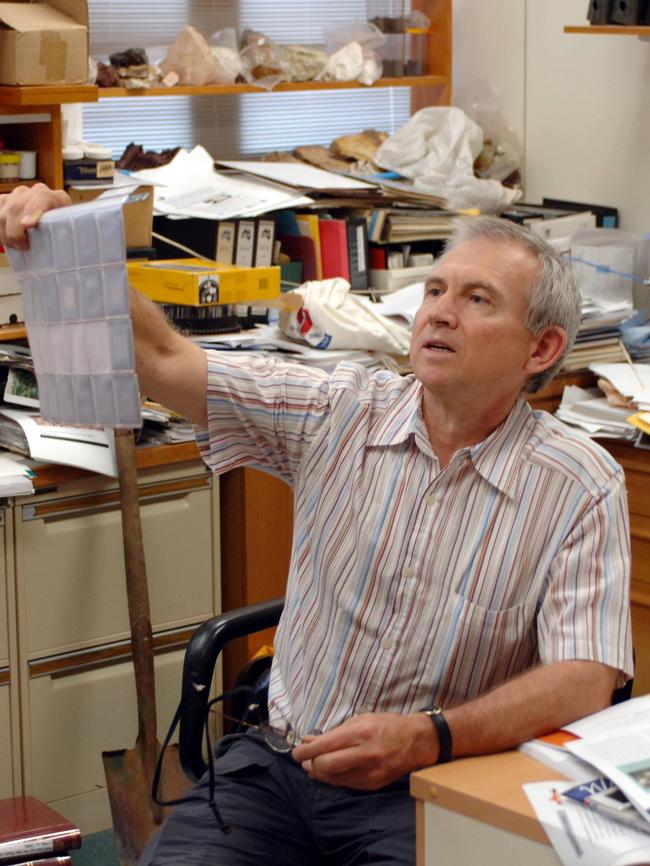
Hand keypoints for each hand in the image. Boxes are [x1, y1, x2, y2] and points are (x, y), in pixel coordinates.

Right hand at [0, 183, 70, 249]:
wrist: (57, 224)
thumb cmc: (64, 232)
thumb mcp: (70, 233)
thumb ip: (66, 235)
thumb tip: (64, 248)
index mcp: (57, 198)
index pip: (42, 198)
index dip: (32, 210)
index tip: (26, 225)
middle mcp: (37, 191)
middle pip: (17, 206)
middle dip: (15, 231)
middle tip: (22, 247)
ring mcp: (20, 194)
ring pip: (4, 210)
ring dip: (6, 232)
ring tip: (16, 246)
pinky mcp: (6, 200)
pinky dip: (0, 229)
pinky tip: (6, 239)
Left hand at [291, 712, 437, 789]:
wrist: (415, 741)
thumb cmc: (386, 725)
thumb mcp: (359, 720)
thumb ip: (334, 732)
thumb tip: (308, 740)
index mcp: (361, 733)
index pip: (325, 746)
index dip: (306, 751)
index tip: (296, 752)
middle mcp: (365, 754)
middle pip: (326, 765)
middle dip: (310, 763)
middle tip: (303, 760)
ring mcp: (370, 772)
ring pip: (334, 778)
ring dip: (318, 773)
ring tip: (312, 766)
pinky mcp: (373, 784)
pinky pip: (346, 784)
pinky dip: (333, 778)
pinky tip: (327, 772)